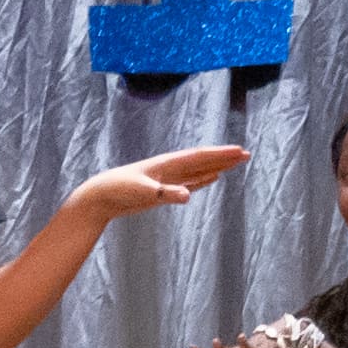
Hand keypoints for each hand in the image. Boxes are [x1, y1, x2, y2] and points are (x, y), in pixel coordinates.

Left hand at [71, 145, 246, 223]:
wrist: (102, 196)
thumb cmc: (119, 189)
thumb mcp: (143, 192)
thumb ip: (165, 193)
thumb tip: (188, 195)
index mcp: (167, 164)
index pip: (199, 157)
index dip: (220, 155)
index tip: (239, 152)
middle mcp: (170, 168)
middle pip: (203, 161)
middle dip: (224, 158)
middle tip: (246, 154)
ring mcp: (168, 178)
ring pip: (199, 170)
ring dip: (218, 166)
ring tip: (235, 162)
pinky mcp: (164, 189)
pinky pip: (191, 182)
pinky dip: (205, 179)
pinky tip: (213, 177)